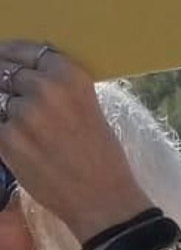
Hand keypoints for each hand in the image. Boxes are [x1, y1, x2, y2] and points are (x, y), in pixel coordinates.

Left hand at [0, 44, 146, 240]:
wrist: (102, 198)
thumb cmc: (101, 156)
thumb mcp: (87, 107)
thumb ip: (57, 88)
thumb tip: (22, 76)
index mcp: (70, 75)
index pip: (27, 51)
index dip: (11, 54)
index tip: (5, 59)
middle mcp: (46, 87)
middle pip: (5, 71)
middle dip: (4, 83)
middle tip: (11, 97)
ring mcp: (24, 112)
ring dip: (3, 108)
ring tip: (21, 127)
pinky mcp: (8, 138)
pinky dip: (4, 132)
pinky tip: (17, 143)